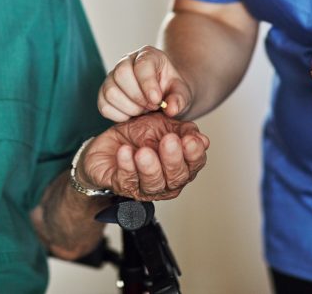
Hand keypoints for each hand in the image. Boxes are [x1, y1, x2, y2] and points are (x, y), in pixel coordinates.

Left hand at [78, 112, 209, 199]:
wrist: (109, 142)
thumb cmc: (140, 135)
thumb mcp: (164, 125)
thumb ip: (184, 130)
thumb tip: (202, 139)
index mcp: (181, 166)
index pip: (194, 165)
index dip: (194, 154)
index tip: (190, 140)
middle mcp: (166, 182)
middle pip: (175, 178)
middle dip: (173, 159)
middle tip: (169, 140)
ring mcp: (144, 187)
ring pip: (152, 183)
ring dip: (149, 166)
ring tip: (144, 151)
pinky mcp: (121, 186)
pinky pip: (126, 179)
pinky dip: (126, 165)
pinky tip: (125, 152)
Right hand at [98, 46, 192, 120]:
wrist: (163, 97)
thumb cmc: (172, 91)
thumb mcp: (182, 93)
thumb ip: (179, 99)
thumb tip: (170, 109)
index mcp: (148, 55)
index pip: (141, 64)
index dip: (148, 84)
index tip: (157, 100)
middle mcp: (126, 62)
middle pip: (121, 74)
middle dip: (138, 97)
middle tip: (152, 107)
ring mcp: (112, 77)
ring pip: (110, 91)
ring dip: (129, 107)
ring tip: (143, 111)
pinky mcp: (104, 93)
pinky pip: (104, 106)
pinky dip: (118, 115)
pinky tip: (132, 115)